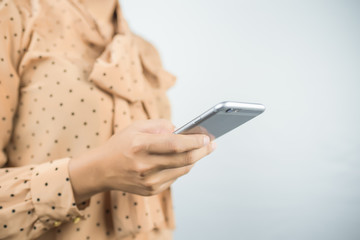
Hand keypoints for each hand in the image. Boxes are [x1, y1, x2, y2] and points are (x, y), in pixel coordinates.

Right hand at [69, 119, 215, 202]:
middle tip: (212, 144)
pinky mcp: (151, 190)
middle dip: (202, 151)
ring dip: (194, 159)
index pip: (175, 145)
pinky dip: (181, 167)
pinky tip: (182, 159)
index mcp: (140, 146)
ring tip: (201, 149)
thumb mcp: (135, 127)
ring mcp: (149, 181)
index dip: (194, 141)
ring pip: (182, 170)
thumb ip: (159, 125)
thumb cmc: (120, 145)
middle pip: (184, 160)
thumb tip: (181, 129)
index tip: (207, 137)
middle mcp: (145, 166)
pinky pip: (174, 177)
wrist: (101, 170)